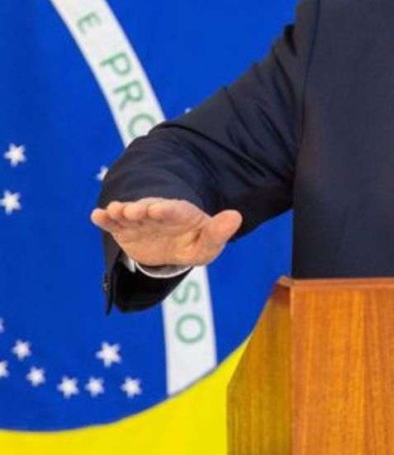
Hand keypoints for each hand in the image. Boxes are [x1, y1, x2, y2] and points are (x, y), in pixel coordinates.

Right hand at [90, 198, 242, 267]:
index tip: (158, 209)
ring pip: (129, 214)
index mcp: (181, 214)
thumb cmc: (193, 243)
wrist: (173, 246)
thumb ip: (218, 233)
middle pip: (148, 209)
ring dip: (122, 212)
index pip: (175, 210)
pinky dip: (104, 219)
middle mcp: (158, 213)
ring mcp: (139, 220)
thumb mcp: (207, 244)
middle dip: (141, 208)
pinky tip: (96, 215)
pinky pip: (113, 224)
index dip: (167, 210)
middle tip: (134, 210)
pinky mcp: (124, 230)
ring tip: (115, 211)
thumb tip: (236, 216)